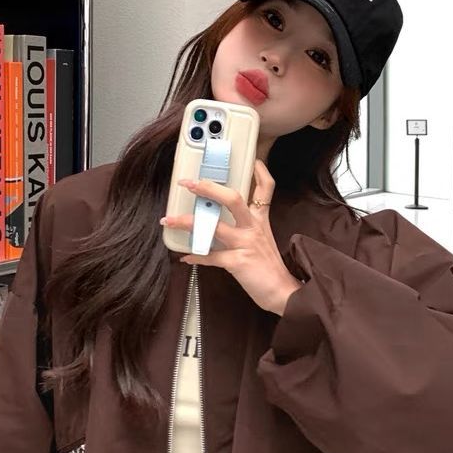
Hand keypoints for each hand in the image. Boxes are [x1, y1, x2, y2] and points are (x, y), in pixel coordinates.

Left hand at [160, 159, 302, 315]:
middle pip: (233, 199)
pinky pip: (210, 256)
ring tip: (169, 220)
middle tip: (190, 183)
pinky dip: (196, 256)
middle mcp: (253, 228)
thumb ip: (245, 229)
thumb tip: (218, 222)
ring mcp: (245, 244)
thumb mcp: (262, 241)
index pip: (266, 189)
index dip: (260, 172)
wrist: (283, 293)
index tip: (252, 160)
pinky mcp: (237, 262)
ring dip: (188, 222)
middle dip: (208, 188)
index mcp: (261, 221)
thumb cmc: (270, 269)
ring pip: (214, 226)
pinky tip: (185, 257)